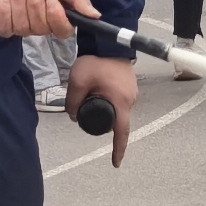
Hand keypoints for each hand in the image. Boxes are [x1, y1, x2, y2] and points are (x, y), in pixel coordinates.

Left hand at [0, 0, 85, 42]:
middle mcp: (41, 27)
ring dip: (19, 1)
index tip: (52, 0)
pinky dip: (4, 9)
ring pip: (21, 26)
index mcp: (58, 19)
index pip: (63, 31)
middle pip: (40, 27)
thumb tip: (95, 15)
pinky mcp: (3, 26)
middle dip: (35, 3)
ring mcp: (22, 28)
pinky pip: (3, 27)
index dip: (57, 18)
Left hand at [66, 48, 136, 165]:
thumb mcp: (77, 81)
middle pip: (117, 121)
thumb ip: (73, 102)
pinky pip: (119, 100)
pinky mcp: (129, 86)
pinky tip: (98, 90)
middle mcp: (130, 100)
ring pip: (117, 109)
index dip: (119, 150)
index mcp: (121, 102)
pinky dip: (109, 100)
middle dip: (102, 121)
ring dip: (104, 107)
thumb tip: (73, 116)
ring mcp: (132, 93)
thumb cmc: (96, 62)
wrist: (109, 42)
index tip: (116, 163)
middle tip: (87, 112)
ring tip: (89, 94)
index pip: (122, 133)